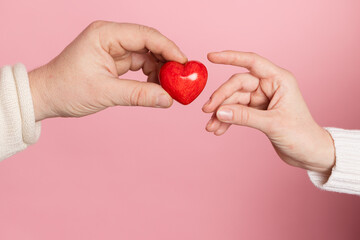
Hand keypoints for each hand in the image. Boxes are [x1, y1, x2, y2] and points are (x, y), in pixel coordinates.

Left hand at [29, 21, 186, 120]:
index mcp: (105, 34)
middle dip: (167, 60)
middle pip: (149, 43)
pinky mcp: (114, 61)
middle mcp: (111, 37)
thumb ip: (139, 95)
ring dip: (160, 70)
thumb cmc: (66, 89)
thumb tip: (168, 99)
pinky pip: (140, 65)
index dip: (168, 48)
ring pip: (146, 55)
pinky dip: (150, 75)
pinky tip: (158, 87)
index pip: (146, 35)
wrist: (45, 96)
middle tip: (181, 78)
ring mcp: (113, 48)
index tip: (184, 64)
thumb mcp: (105, 92)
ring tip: (170, 86)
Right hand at [202, 51, 334, 172]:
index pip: (251, 62)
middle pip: (237, 85)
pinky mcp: (257, 111)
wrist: (310, 153)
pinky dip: (227, 120)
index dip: (231, 57)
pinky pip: (237, 111)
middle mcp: (269, 86)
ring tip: (211, 127)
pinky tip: (219, 129)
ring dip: (221, 113)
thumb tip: (219, 112)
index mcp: (279, 80)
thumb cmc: (301, 135)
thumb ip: (245, 117)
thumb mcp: (272, 124)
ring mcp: (262, 99)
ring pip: (234, 100)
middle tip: (207, 112)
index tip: (211, 57)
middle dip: (221, 98)